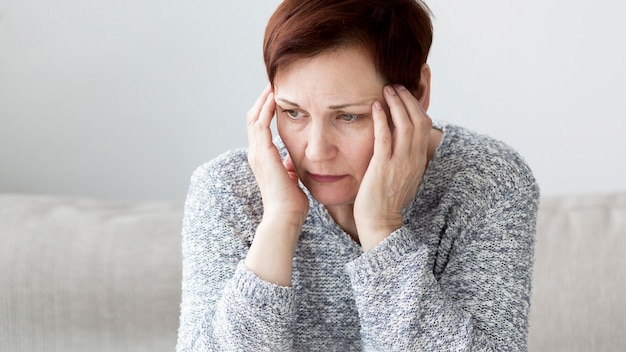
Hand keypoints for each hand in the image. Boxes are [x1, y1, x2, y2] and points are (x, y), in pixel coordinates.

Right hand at [245, 85, 308, 285]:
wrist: (285, 218)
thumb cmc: (291, 204)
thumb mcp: (291, 179)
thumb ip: (289, 167)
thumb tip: (292, 161)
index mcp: (262, 159)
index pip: (259, 127)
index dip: (266, 110)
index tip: (277, 96)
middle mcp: (255, 154)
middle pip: (253, 118)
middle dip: (262, 100)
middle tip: (273, 84)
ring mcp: (257, 153)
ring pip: (254, 117)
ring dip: (263, 100)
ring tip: (273, 85)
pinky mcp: (263, 153)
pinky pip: (261, 124)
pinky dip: (266, 109)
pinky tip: (275, 97)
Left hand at [353, 85, 431, 251]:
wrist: (381, 222)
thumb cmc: (386, 201)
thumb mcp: (403, 176)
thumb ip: (404, 158)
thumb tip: (400, 143)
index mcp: (419, 160)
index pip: (425, 126)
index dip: (416, 107)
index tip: (406, 95)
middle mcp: (413, 159)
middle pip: (418, 121)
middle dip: (408, 100)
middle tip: (396, 86)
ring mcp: (399, 163)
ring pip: (405, 125)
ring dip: (396, 104)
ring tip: (387, 90)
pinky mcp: (383, 167)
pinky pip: (385, 137)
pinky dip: (382, 119)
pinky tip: (375, 106)